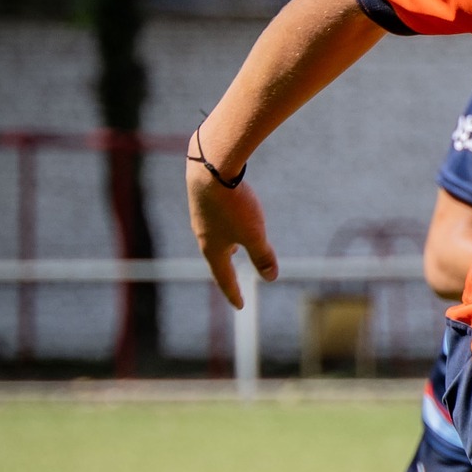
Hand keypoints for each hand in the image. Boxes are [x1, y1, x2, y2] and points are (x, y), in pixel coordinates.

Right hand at [186, 147, 276, 308]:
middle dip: (225, 268)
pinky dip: (223, 225)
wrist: (209, 165)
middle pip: (216, 256)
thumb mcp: (254, 234)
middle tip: (231, 280)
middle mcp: (202, 232)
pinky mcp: (203, 195)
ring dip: (225, 245)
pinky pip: (215, 216)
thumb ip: (262, 257)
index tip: (240, 306)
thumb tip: (271, 278)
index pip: (224, 276)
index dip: (234, 292)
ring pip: (215, 235)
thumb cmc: (232, 205)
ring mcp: (201, 213)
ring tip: (233, 250)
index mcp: (212, 247)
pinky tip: (227, 217)